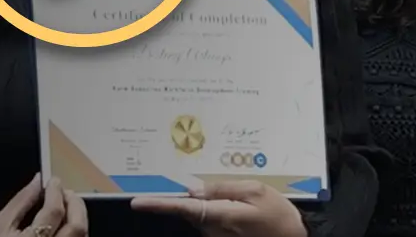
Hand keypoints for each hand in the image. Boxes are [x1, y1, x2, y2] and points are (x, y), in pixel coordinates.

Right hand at [0, 174, 88, 236]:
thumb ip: (20, 201)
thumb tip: (36, 182)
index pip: (54, 211)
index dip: (56, 192)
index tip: (54, 182)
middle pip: (77, 227)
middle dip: (76, 205)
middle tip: (66, 192)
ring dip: (77, 219)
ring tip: (66, 207)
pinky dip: (74, 233)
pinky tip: (64, 226)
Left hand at [130, 181, 304, 236]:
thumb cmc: (277, 214)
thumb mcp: (254, 191)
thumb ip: (221, 188)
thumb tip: (193, 188)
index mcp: (220, 216)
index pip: (182, 208)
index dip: (158, 205)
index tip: (137, 203)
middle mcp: (213, 230)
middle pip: (190, 209)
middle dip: (190, 195)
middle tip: (207, 185)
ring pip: (200, 214)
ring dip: (207, 203)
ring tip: (237, 199)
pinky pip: (210, 220)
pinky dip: (215, 210)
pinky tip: (237, 207)